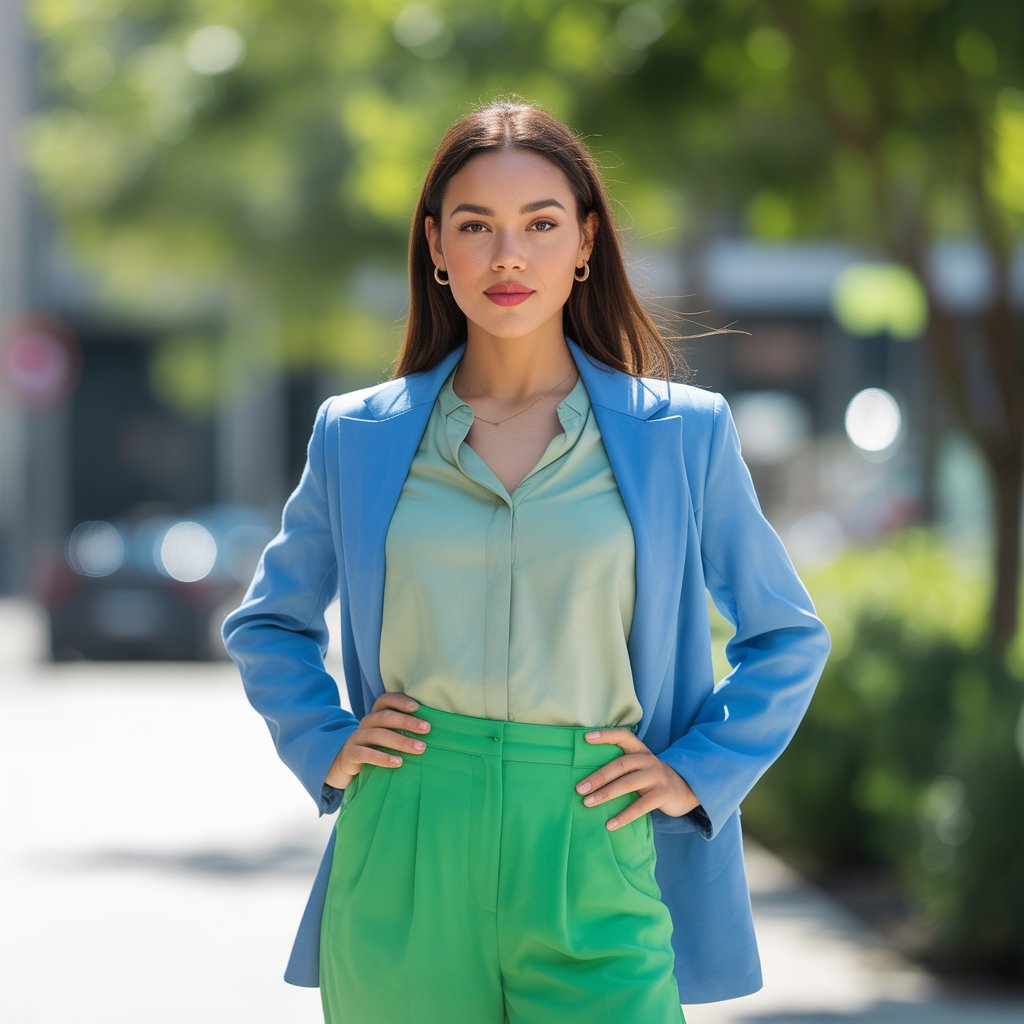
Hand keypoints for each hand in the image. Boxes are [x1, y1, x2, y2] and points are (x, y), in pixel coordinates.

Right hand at [325, 693, 429, 789]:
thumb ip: (403, 731)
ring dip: (401, 741)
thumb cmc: (376, 750)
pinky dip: (383, 758)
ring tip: (420, 748)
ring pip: (378, 735)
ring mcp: (355, 738)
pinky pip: (365, 754)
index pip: (385, 700)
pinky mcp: (350, 754)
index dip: (400, 701)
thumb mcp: (388, 738)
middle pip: (385, 717)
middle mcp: (365, 723)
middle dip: (407, 722)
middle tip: (427, 729)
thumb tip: (433, 730)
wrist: (345, 766)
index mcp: (375, 715)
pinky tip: (399, 762)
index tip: (418, 707)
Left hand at [575, 729, 699, 830]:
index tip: (585, 738)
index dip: (605, 735)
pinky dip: (623, 816)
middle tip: (579, 788)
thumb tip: (588, 777)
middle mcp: (649, 760)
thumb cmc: (652, 779)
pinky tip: (610, 824)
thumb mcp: (640, 767)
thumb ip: (623, 766)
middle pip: (620, 764)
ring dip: (606, 794)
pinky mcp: (663, 795)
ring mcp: (657, 777)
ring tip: (588, 803)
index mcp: (640, 751)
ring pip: (628, 783)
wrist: (685, 790)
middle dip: (598, 776)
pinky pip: (640, 806)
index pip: (623, 736)